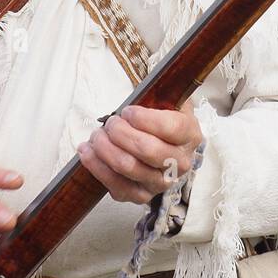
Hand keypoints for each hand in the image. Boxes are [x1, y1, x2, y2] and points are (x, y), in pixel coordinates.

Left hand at [77, 98, 202, 204]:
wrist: (164, 151)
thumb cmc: (161, 123)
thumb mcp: (168, 102)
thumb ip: (162, 91)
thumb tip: (150, 82)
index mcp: (190, 135)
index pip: (170, 128)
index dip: (145, 119)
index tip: (128, 111)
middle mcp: (180, 163)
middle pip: (147, 149)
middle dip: (120, 132)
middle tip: (110, 123)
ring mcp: (160, 183)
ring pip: (128, 166)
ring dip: (105, 148)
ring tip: (97, 135)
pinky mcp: (140, 196)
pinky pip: (115, 185)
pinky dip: (96, 166)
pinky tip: (87, 151)